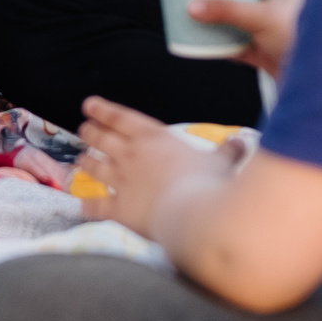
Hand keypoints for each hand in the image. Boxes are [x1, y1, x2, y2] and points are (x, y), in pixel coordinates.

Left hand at [72, 97, 238, 238]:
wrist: (193, 215)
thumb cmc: (208, 184)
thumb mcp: (222, 162)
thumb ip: (229, 151)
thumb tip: (242, 141)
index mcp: (154, 138)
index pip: (122, 118)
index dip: (103, 110)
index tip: (88, 105)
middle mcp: (132, 155)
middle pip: (103, 139)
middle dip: (91, 132)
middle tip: (83, 129)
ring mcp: (122, 181)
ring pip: (95, 167)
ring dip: (86, 161)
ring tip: (79, 159)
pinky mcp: (119, 208)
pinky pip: (97, 205)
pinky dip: (87, 205)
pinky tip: (80, 205)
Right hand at [187, 0, 303, 77]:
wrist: (318, 76)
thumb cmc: (302, 37)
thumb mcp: (261, 17)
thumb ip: (227, 11)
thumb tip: (193, 6)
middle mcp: (276, 8)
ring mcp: (270, 32)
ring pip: (238, 24)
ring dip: (219, 24)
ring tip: (196, 17)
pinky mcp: (265, 54)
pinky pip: (238, 47)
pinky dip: (223, 47)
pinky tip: (206, 45)